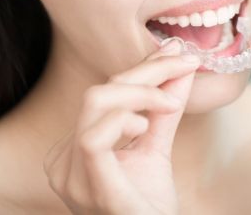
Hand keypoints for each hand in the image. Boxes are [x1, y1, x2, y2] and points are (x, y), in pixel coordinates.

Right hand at [43, 40, 200, 214]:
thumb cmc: (149, 204)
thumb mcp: (157, 145)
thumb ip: (165, 107)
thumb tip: (181, 65)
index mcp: (77, 146)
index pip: (106, 92)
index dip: (143, 67)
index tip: (176, 51)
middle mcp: (66, 158)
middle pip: (100, 91)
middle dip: (145, 71)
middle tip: (184, 64)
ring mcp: (71, 175)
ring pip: (95, 104)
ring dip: (139, 92)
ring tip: (168, 103)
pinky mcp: (89, 187)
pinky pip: (94, 138)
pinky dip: (124, 120)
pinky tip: (144, 128)